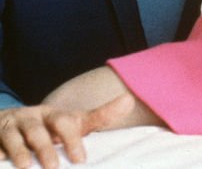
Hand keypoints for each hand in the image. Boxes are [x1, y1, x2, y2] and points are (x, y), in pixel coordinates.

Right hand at [0, 94, 133, 168]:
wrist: (8, 123)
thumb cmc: (48, 127)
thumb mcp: (71, 121)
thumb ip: (99, 116)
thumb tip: (129, 100)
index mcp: (52, 115)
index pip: (65, 122)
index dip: (72, 139)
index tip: (80, 159)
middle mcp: (31, 119)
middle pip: (38, 131)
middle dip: (45, 148)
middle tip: (54, 168)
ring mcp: (10, 128)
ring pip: (13, 138)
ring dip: (19, 153)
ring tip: (24, 167)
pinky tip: (0, 162)